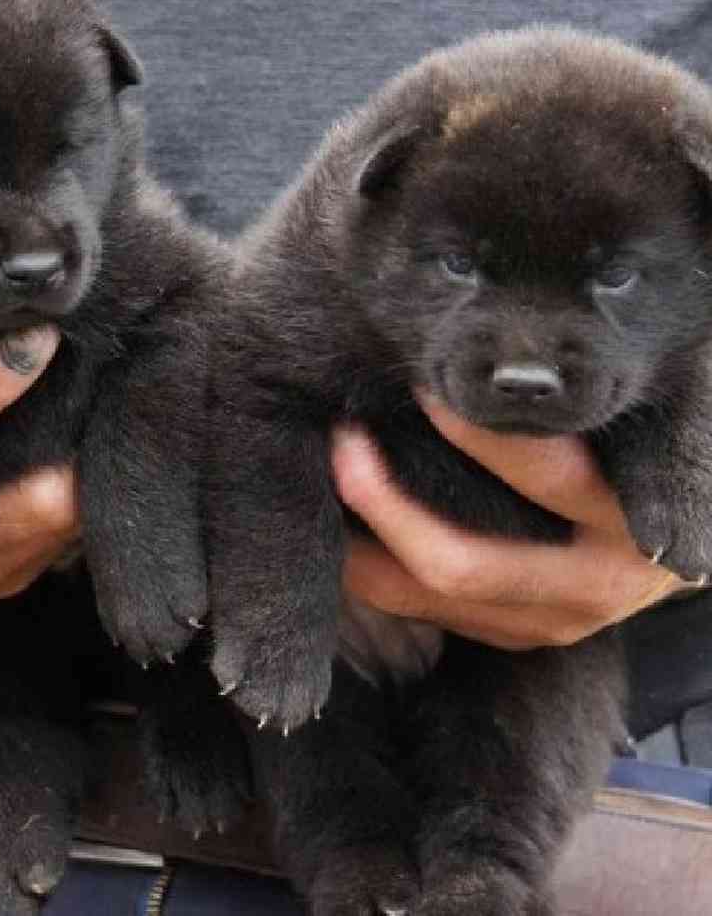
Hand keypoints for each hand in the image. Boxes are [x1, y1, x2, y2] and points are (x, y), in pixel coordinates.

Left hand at [333, 394, 682, 648]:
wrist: (677, 537)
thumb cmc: (646, 456)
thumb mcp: (635, 427)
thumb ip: (573, 408)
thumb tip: (482, 363)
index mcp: (632, 522)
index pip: (543, 473)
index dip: (473, 431)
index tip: (420, 385)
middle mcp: (592, 587)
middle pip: (459, 562)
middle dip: (382, 502)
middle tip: (342, 439)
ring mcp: (548, 624)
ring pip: (424, 596)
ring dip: (358, 541)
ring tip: (325, 476)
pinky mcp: (514, 637)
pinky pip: (419, 609)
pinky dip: (371, 566)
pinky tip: (346, 522)